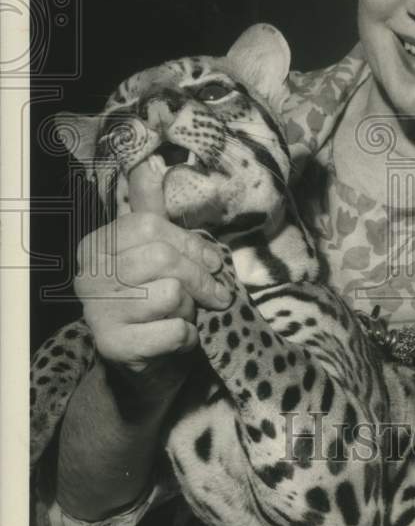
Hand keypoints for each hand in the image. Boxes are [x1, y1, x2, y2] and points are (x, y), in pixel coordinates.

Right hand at [75, 157, 230, 381]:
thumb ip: (150, 207)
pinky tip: (178, 338)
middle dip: (200, 277)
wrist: (143, 364)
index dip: (191, 243)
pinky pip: (173, 329)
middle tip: (216, 294)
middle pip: (162, 257)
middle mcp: (87, 276)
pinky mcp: (113, 346)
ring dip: (190, 309)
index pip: (151, 226)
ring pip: (170, 293)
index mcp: (95, 245)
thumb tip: (151, 161)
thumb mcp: (152, 249)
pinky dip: (187, 336)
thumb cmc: (153, 299)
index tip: (213, 262)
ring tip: (183, 316)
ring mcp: (96, 312)